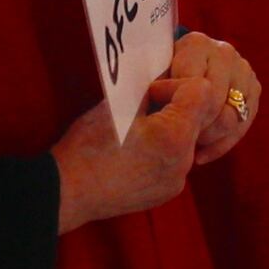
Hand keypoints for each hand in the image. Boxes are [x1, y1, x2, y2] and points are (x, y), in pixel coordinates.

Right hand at [52, 82, 204, 231]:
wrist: (68, 192)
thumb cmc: (87, 146)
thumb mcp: (118, 106)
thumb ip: (148, 90)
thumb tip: (163, 75)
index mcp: (173, 135)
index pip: (200, 90)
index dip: (173, 85)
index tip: (148, 94)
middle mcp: (183, 161)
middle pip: (196, 116)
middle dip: (173, 106)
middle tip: (141, 110)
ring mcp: (177, 180)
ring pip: (187, 139)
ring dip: (169, 128)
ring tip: (136, 132)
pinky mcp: (168, 191)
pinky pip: (176, 160)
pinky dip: (162, 150)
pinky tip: (135, 154)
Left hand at [155, 30, 262, 165]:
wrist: (178, 77)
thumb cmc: (156, 83)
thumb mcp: (149, 82)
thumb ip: (152, 87)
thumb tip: (152, 98)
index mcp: (196, 43)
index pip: (195, 85)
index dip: (180, 109)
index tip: (166, 123)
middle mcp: (224, 51)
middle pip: (217, 101)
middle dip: (196, 126)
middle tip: (178, 140)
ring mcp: (243, 69)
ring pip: (232, 116)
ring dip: (208, 137)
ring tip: (188, 146)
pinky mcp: (253, 89)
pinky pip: (243, 125)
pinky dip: (221, 144)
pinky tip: (200, 155)